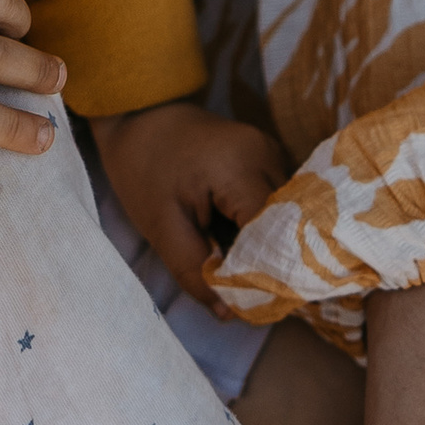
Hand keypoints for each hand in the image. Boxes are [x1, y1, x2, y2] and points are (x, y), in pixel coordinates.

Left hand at [89, 98, 286, 291]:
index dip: (269, 274)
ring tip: (244, 268)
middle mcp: (267, 153)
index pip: (276, 235)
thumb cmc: (141, 167)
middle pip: (289, 225)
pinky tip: (242, 241)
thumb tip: (230, 313)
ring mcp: (271, 149)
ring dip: (269, 244)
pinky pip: (278, 200)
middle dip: (272, 263)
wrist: (135, 112)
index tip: (255, 305)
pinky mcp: (266, 153)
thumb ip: (194, 270)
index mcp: (239, 167)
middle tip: (250, 294)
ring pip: (288, 214)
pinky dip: (264, 225)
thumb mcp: (159, 226)